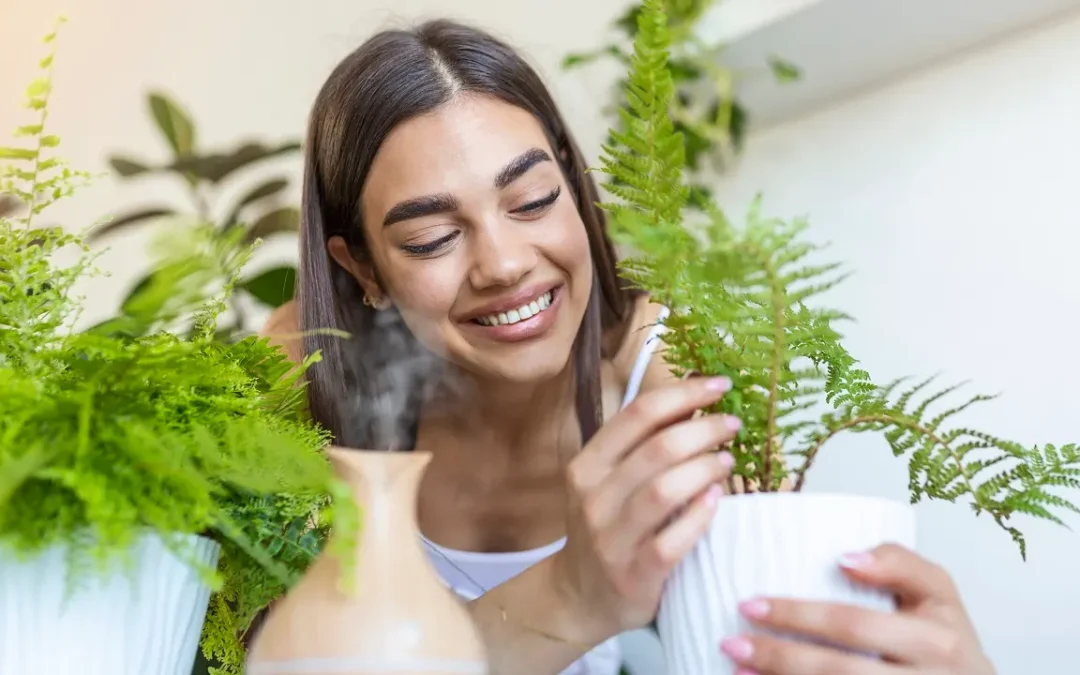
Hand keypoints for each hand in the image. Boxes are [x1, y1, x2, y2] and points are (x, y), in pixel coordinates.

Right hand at [551, 375, 739, 641]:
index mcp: (586, 466)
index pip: (637, 415)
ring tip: (728, 460)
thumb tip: (694, 402)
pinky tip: (716, 500)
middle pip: (657, 448)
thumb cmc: (607, 528)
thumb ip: (641, 446)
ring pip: (665, 490)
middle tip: (732, 424)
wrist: (580, 596)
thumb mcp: (608, 482)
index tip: (718, 384)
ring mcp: (611, 538)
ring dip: (705, 468)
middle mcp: (593, 498)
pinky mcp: (633, 575)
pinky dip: (700, 516)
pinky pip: (673, 540)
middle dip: (704, 429)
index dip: (682, 393)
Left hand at [720, 543, 995, 674]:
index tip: (750, 604)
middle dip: (778, 655)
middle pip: (839, 669)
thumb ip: (900, 564)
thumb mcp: (938, 594)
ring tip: (738, 667)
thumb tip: (845, 558)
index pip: (855, 624)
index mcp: (937, 636)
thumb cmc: (944, 641)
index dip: (800, 616)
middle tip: (731, 640)